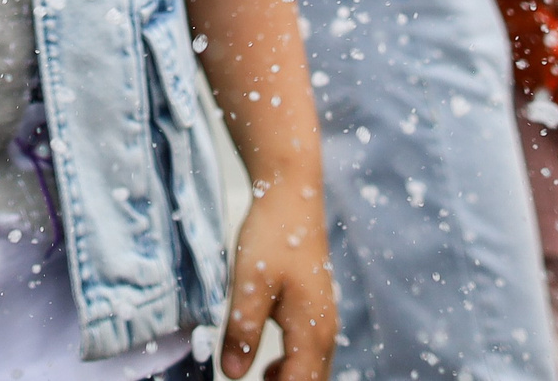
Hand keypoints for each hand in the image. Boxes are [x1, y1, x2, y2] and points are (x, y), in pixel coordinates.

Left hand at [219, 174, 336, 380]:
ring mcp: (323, 318)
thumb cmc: (273, 236)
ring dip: (290, 380)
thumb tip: (232, 373)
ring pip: (313, 369)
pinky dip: (293, 367)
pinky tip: (269, 364)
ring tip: (262, 379)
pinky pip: (311, 353)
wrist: (291, 195)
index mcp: (312, 330)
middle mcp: (325, 330)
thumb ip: (242, 330)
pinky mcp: (315, 308)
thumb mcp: (250, 283)